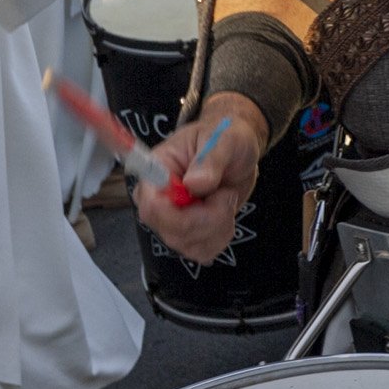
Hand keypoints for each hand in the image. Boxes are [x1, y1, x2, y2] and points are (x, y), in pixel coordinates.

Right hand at [134, 93, 266, 265]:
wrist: (238, 152)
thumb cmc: (225, 137)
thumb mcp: (224, 138)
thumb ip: (210, 159)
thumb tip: (195, 183)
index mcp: (156, 172)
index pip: (149, 205)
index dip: (172, 212)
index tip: (202, 196)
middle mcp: (158, 200)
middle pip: (171, 230)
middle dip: (208, 218)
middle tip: (225, 193)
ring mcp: (172, 221)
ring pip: (188, 245)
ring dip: (218, 226)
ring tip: (225, 198)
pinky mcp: (189, 234)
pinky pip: (201, 251)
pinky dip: (220, 237)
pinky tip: (225, 215)